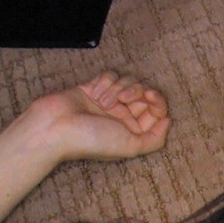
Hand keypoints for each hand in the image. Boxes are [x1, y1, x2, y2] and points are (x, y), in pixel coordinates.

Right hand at [25, 71, 169, 161]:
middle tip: (124, 98)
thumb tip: (168, 121)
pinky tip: (95, 93)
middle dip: (137, 91)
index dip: (158, 100)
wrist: (55, 127)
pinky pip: (110, 75)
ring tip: (103, 102)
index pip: (157, 110)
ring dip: (118, 88)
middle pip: (144, 93)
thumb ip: (155, 139)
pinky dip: (105, 82)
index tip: (149, 97)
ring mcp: (109, 101)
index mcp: (133, 130)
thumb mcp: (131, 147)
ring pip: (129, 81)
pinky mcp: (94, 88)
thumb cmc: (92, 139)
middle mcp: (123, 116)